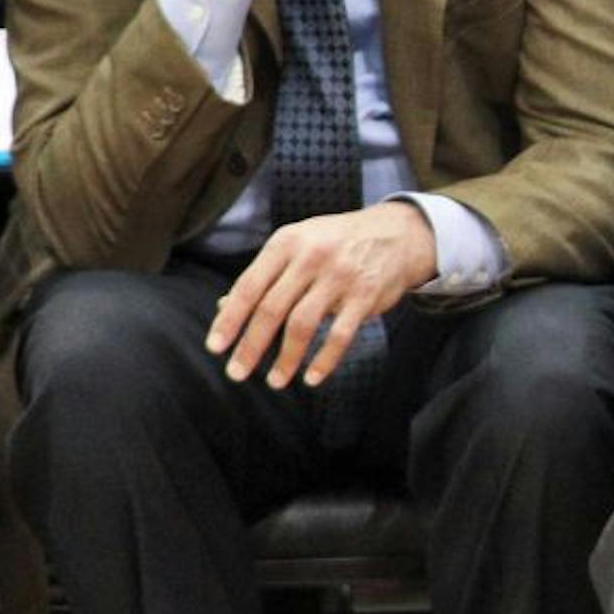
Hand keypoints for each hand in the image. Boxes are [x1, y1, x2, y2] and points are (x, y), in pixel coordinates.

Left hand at [206, 201, 437, 389]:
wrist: (397, 233)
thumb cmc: (336, 243)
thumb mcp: (297, 247)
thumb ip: (264, 276)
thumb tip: (223, 307)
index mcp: (287, 243)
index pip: (249, 286)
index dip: (230, 319)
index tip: (215, 348)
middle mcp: (311, 257)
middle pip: (272, 309)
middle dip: (251, 346)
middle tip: (237, 373)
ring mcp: (340, 276)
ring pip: (303, 324)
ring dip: (286, 358)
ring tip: (275, 381)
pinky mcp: (366, 295)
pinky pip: (340, 334)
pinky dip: (324, 360)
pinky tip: (312, 378)